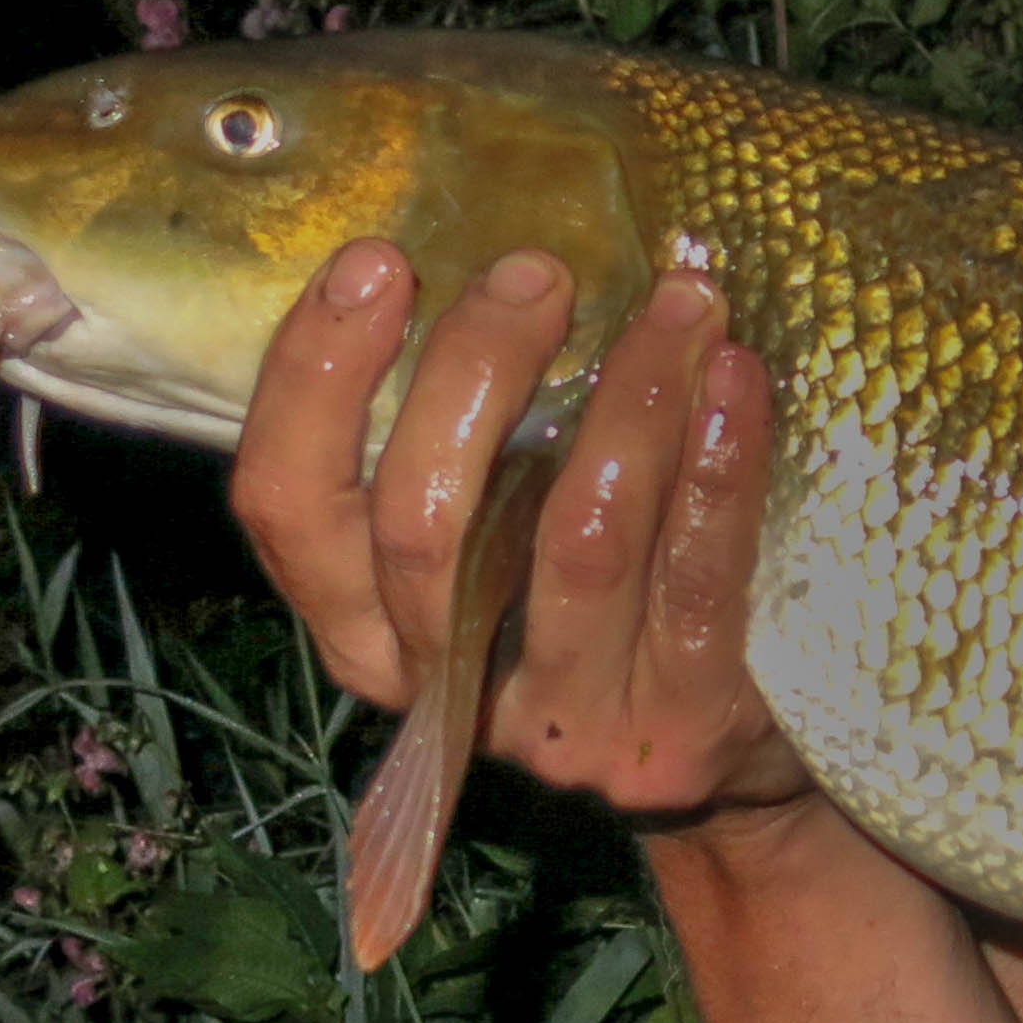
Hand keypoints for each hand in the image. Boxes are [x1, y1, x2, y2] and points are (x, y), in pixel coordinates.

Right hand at [229, 238, 808, 823]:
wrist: (733, 764)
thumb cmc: (602, 602)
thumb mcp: (501, 537)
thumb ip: (469, 442)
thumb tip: (483, 258)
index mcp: (368, 627)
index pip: (287, 507)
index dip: (313, 380)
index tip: (375, 261)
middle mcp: (446, 685)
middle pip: (419, 525)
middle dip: (474, 373)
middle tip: (537, 271)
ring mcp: (566, 718)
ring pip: (572, 542)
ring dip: (625, 399)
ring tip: (679, 298)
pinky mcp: (682, 724)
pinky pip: (696, 574)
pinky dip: (718, 463)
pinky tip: (736, 376)